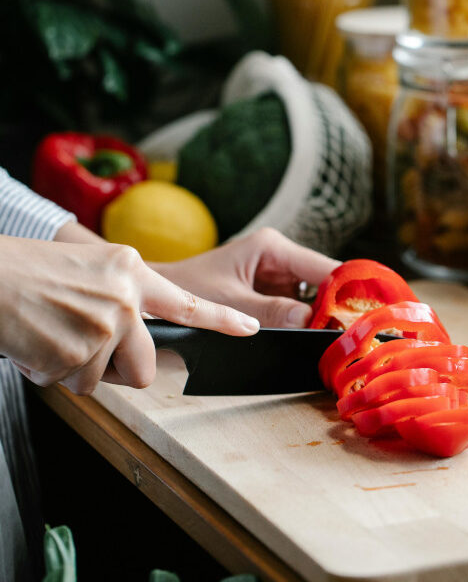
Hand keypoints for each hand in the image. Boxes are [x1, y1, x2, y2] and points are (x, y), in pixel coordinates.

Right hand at [0, 235, 258, 394]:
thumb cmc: (30, 272)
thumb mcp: (89, 268)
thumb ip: (122, 296)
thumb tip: (136, 335)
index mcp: (131, 271)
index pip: (186, 301)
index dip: (222, 319)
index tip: (250, 328)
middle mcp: (126, 298)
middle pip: (147, 365)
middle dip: (120, 369)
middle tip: (86, 350)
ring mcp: (105, 325)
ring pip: (104, 380)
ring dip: (77, 369)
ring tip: (52, 336)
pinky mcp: (80, 352)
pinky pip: (74, 385)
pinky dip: (53, 373)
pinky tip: (38, 344)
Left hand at [154, 228, 339, 327]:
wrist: (156, 297)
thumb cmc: (185, 290)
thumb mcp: (229, 303)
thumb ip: (270, 313)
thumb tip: (311, 322)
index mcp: (271, 247)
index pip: (324, 267)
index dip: (348, 291)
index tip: (366, 317)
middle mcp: (279, 257)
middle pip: (325, 283)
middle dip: (339, 308)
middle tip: (357, 337)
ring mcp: (276, 275)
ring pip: (315, 298)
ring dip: (326, 318)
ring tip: (343, 342)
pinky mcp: (271, 293)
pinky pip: (299, 308)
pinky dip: (309, 324)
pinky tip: (320, 341)